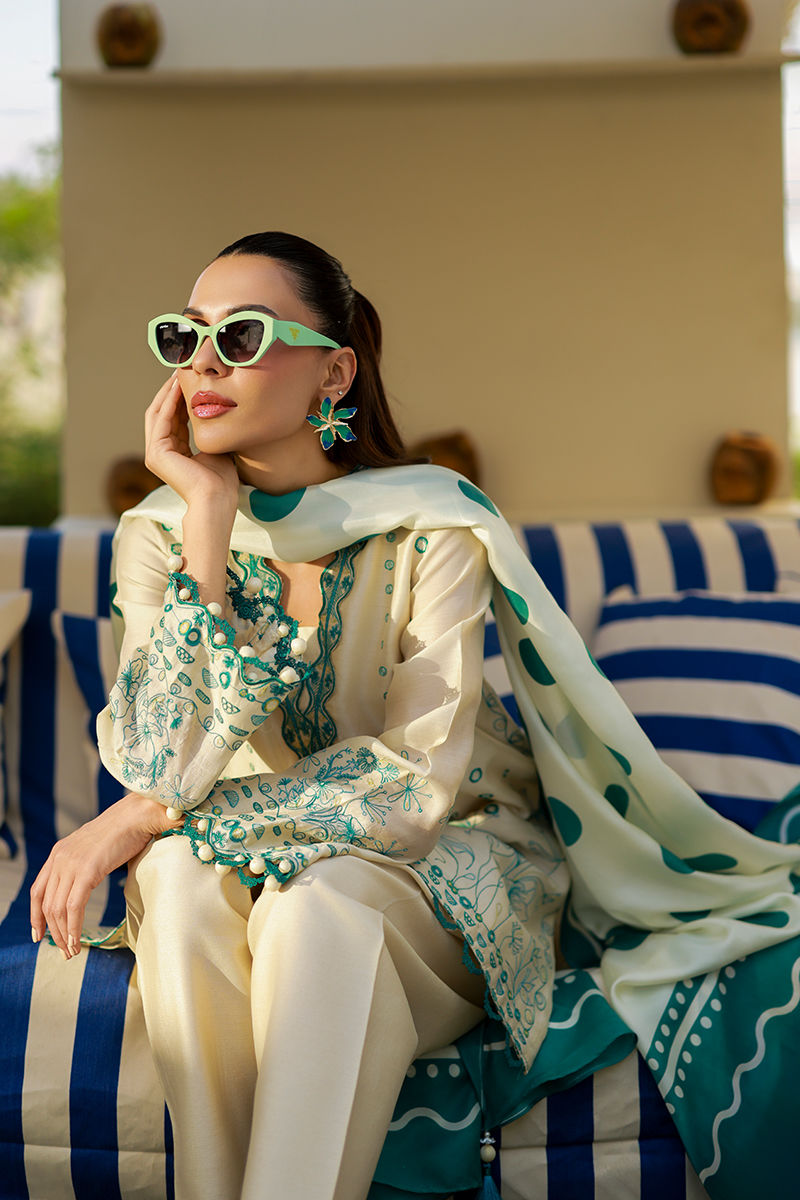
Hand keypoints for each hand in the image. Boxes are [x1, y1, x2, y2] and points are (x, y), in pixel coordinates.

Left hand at [29, 792, 181, 958]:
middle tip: (64, 951)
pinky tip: (76, 941)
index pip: (38, 890)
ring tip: (71, 951)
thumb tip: (90, 881)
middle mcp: (60, 857)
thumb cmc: (127, 830)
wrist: (140, 813)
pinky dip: (73, 928)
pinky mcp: (86, 870)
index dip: (36, 916)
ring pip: (57, 909)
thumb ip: (88, 864)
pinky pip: (73, 907)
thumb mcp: (96, 848)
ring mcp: (71, 863)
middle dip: (52, 932)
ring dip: (62, 935)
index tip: (39, 935)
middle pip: (46, 904)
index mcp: (60, 852)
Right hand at [144, 374, 238, 511]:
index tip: (191, 379)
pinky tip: (177, 387)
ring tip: (178, 373)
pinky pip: (161, 420)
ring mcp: (154, 454)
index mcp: (173, 453)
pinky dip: (169, 402)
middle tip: (181, 370)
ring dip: (168, 392)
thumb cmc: (221, 480)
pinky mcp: (156, 453)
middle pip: (162, 413)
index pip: (174, 419)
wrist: (217, 499)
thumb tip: (219, 409)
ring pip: (158, 413)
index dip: (180, 398)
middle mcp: (160, 453)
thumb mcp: (215, 447)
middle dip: (170, 391)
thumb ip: (209, 431)